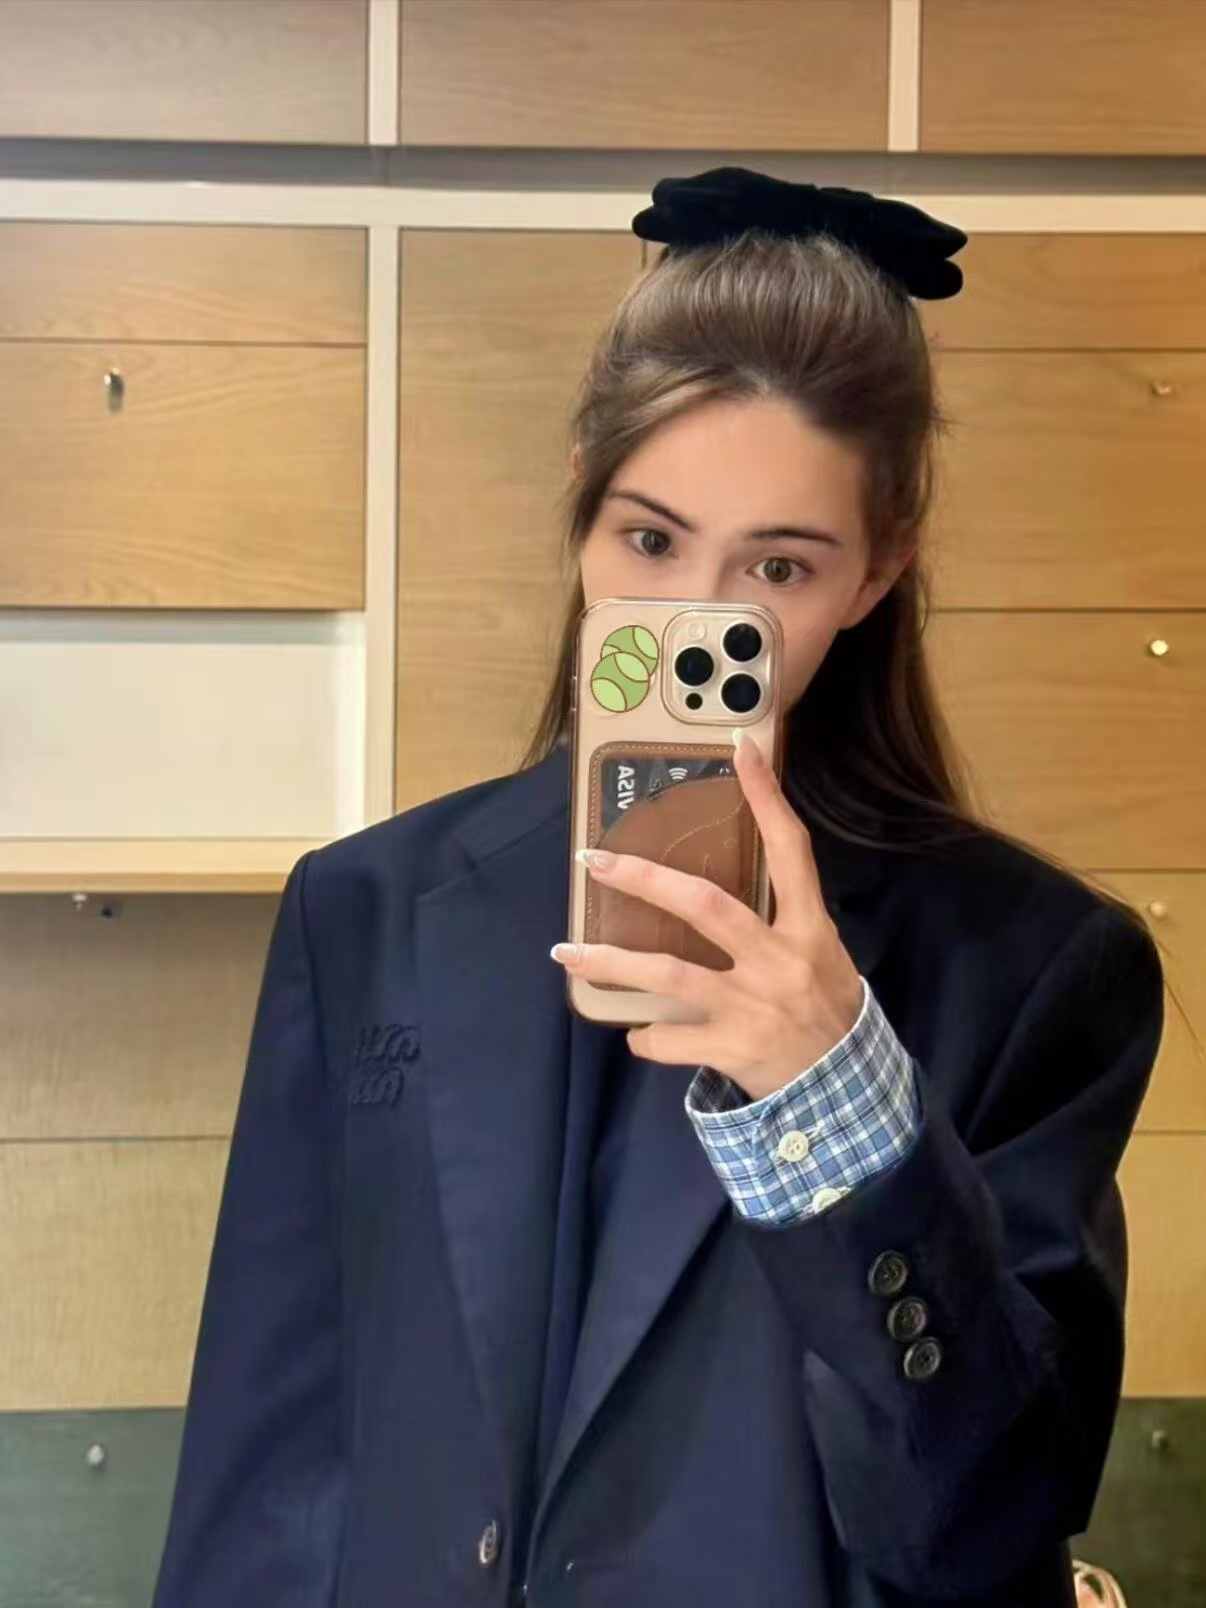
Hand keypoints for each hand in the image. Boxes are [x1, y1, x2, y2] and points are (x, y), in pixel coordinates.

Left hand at [550, 728, 864, 1101]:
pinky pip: (670, 1040)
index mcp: (807, 928)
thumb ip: (782, 919)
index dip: (766, 797)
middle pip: (704, 905)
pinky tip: (634, 1033)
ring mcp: (752, 1006)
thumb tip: (728, 882)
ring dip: (611, 963)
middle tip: (594, 861)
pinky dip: (645, 1037)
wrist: (847, 1093)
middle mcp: (778, 960)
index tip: (739, 749)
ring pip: (669, 975)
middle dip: (644, 880)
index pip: (790, 849)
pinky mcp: (733, 1049)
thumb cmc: (828, 1012)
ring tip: (566, 954)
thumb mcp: (822, 955)